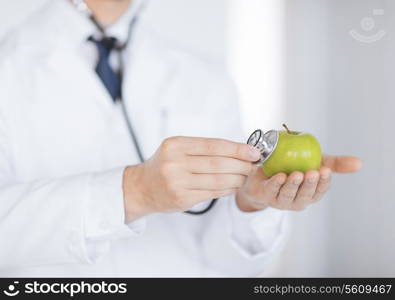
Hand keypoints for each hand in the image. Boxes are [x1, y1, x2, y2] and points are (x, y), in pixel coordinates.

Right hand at [123, 137, 261, 221]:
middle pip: (218, 163)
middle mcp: (174, 163)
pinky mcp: (181, 199)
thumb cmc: (164, 165)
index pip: (213, 145)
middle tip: (252, 165)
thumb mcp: (177, 149)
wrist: (141, 188)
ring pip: (218, 180)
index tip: (254, 152)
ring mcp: (177, 182)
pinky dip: (227, 189)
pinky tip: (233, 186)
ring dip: (237, 178)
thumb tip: (239, 150)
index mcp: (175, 145)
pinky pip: (212, 193)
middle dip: (241, 165)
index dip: (237, 148)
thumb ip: (203, 149)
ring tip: (245, 176)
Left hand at [236, 155, 361, 211]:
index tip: (326, 170)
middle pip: (305, 195)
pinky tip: (280, 176)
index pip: (320, 190)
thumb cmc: (294, 166)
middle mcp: (298, 200)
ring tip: (297, 174)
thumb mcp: (316, 162)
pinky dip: (276, 184)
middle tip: (313, 172)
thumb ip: (335, 164)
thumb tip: (360, 163)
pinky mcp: (266, 195)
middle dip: (310, 184)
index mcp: (311, 193)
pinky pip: (271, 190)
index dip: (323, 182)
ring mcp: (281, 201)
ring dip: (293, 185)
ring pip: (288, 194)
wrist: (264, 170)